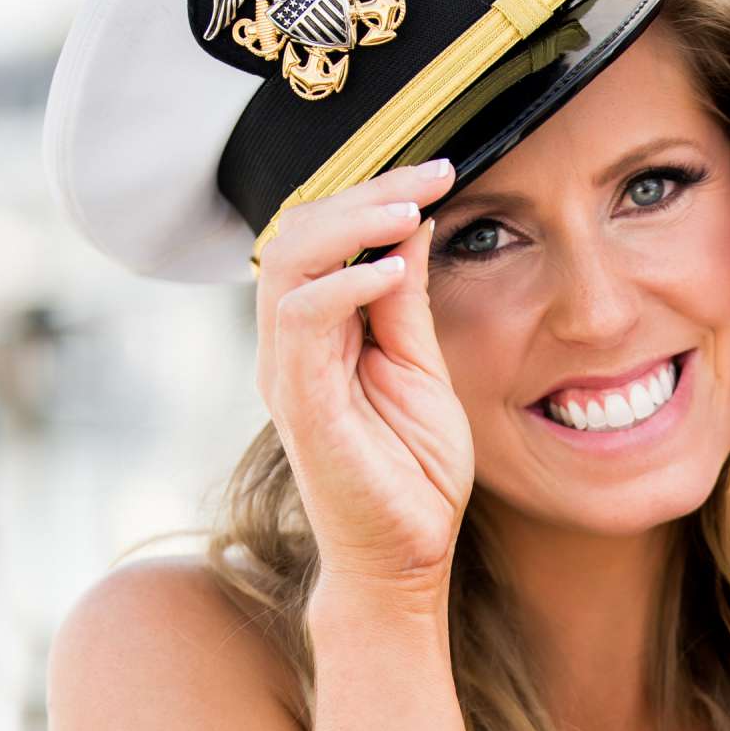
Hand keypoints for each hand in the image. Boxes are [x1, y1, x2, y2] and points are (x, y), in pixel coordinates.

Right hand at [255, 158, 473, 601]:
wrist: (405, 561)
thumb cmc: (411, 475)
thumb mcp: (422, 368)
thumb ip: (407, 300)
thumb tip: (413, 225)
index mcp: (317, 332)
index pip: (324, 236)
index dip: (375, 193)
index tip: (440, 169)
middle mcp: (291, 346)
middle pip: (298, 233)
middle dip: (364, 193)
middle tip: (429, 176)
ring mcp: (289, 373)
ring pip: (289, 262)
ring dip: (351, 224)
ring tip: (408, 209)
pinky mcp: (300, 404)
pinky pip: (302, 321)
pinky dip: (344, 285)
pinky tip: (391, 270)